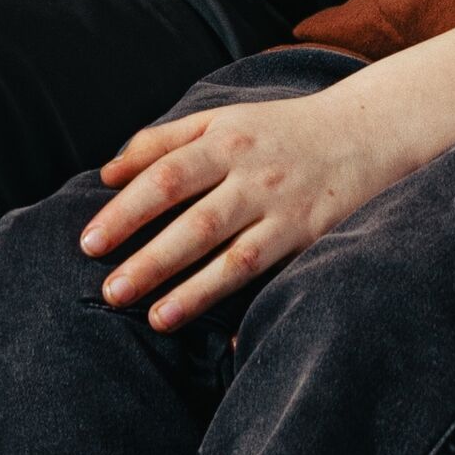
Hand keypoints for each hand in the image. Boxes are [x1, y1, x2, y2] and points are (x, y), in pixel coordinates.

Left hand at [80, 89, 421, 331]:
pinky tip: (218, 336)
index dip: (125, 211)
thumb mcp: (220, 118)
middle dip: (148, 257)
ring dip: (190, 288)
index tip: (89, 242)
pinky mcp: (310, 237)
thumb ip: (160, 141)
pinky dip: (243, 302)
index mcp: (223, 139)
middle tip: (110, 291)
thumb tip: (106, 175)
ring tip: (152, 317)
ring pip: (230, 253)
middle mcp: (252, 174)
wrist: (365, 132)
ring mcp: (283, 208)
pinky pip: (271, 273)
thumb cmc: (277, 130)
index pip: (163, 177)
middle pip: (192, 219)